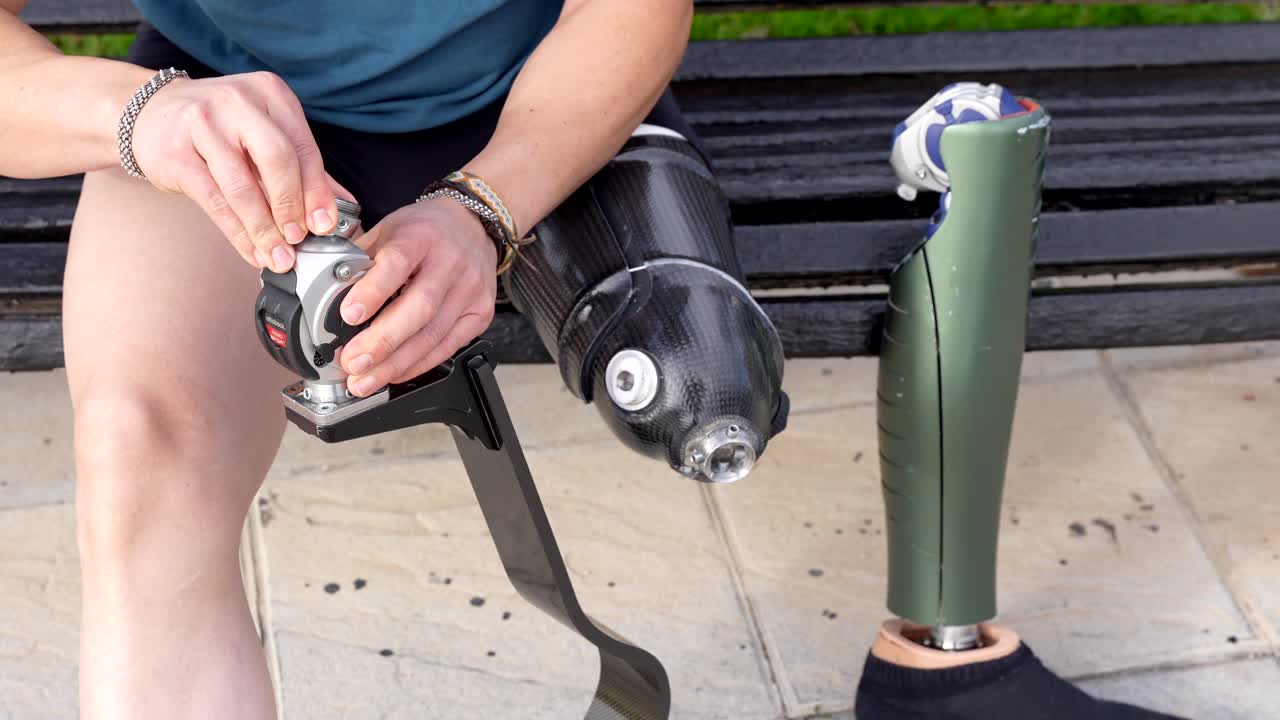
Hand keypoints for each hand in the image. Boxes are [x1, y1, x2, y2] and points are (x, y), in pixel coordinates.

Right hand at [129, 71, 343, 271]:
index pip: (303, 147)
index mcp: (270, 93)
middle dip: (292, 207)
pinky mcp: (176, 152)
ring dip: (264, 228)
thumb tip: (341, 205)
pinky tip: (251, 250)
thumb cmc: (220, 127)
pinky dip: (237, 232)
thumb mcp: (264, 133)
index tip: (325, 225)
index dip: (317, 191)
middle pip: (277, 160)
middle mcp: (238, 102)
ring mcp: (203, 124)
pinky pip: (214, 200)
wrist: (152, 113)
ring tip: (277, 256)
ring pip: (243, 186)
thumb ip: (302, 166)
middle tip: (299, 238)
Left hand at [336, 198, 498, 395]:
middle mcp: (451, 264)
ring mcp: (470, 291)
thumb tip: (327, 294)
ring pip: (433, 335)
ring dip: (395, 363)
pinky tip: (395, 372)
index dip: (372, 291)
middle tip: (353, 362)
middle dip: (382, 341)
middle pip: (419, 308)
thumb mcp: (388, 230)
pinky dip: (418, 364)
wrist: (474, 226)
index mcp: (421, 236)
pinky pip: (448, 346)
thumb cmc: (426, 230)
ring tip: (365, 379)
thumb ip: (360, 259)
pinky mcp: (480, 313)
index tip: (349, 315)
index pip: (397, 264)